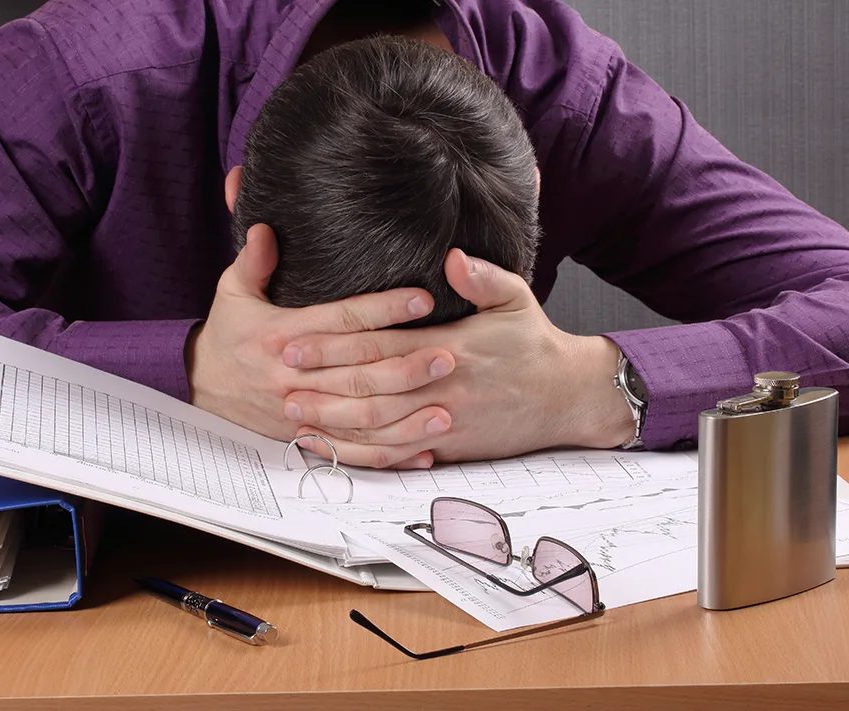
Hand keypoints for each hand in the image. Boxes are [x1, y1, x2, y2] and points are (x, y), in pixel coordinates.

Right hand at [186, 224, 456, 443]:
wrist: (202, 389)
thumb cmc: (229, 335)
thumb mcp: (232, 293)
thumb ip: (252, 261)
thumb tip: (264, 227)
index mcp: (282, 335)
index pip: (341, 321)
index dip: (382, 310)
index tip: (422, 299)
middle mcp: (295, 377)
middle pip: (358, 372)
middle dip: (405, 365)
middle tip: (448, 354)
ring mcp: (303, 413)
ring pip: (360, 419)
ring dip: (405, 417)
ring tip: (446, 409)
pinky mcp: (308, 438)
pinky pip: (354, 452)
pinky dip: (390, 455)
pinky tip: (424, 451)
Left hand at [282, 249, 634, 467]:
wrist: (568, 397)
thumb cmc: (537, 344)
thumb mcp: (517, 298)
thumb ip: (482, 276)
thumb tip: (450, 258)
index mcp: (452, 347)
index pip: (380, 344)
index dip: (334, 344)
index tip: (296, 339)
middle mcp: (443, 388)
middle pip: (370, 387)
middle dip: (321, 383)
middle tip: (280, 379)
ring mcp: (446, 422)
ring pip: (380, 427)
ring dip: (334, 423)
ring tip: (295, 416)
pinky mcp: (451, 447)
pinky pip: (401, 454)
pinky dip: (365, 455)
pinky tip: (337, 449)